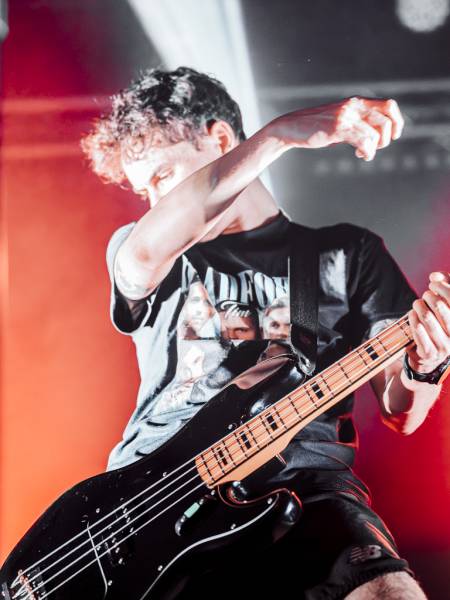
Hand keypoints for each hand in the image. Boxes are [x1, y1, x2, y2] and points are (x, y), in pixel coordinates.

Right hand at [272, 97, 403, 160]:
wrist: (292, 127)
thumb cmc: (316, 128)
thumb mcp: (340, 121)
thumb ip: (357, 123)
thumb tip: (377, 136)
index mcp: (356, 102)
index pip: (390, 105)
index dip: (397, 122)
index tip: (393, 136)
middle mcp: (353, 106)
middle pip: (386, 121)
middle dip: (386, 139)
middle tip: (373, 147)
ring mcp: (346, 117)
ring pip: (376, 133)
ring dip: (374, 148)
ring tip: (363, 153)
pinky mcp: (338, 128)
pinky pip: (363, 141)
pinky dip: (367, 152)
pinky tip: (360, 155)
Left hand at [407, 272, 449, 373]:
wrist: (432, 355)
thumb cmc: (440, 323)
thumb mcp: (446, 305)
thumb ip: (445, 285)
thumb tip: (434, 275)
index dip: (442, 287)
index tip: (432, 284)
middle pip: (440, 307)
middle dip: (429, 296)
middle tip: (425, 295)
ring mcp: (444, 346)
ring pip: (427, 317)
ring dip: (419, 306)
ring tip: (417, 303)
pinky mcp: (430, 352)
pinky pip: (418, 329)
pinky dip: (413, 318)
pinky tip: (412, 314)